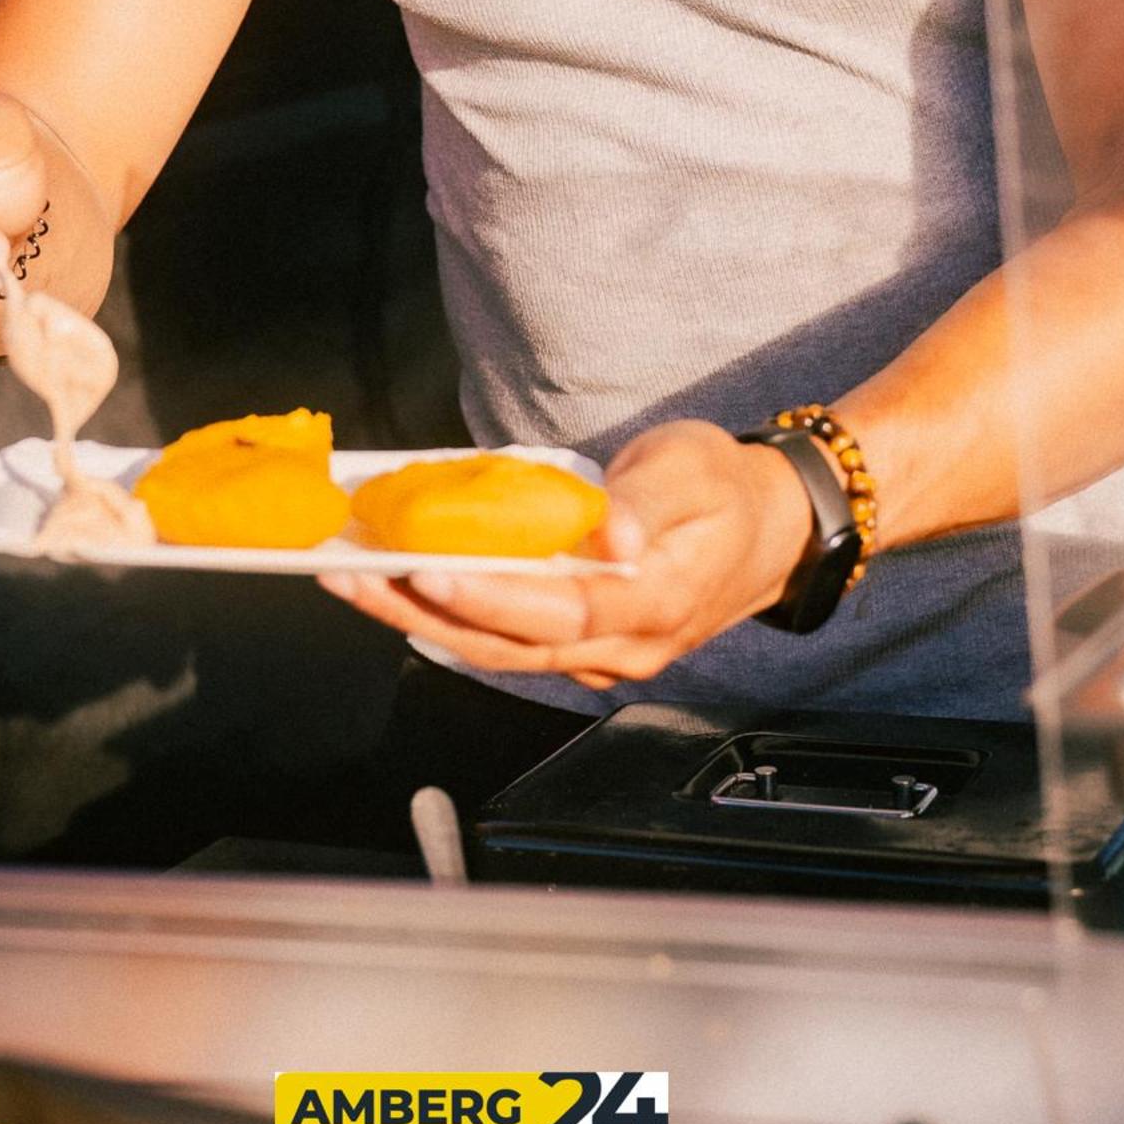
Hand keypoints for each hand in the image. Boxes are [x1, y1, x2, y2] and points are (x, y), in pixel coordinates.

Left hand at [318, 421, 812, 693]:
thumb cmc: (725, 487)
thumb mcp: (692, 467)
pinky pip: (509, 641)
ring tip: (355, 581)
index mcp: (657, 601)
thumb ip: (644, 503)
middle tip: (354, 574)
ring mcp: (603, 655)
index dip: (492, 597)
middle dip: (424, 611)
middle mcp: (626, 646)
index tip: (430, 569)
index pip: (561, 611)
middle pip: (510, 644)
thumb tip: (605, 538)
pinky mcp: (583, 645)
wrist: (770, 529)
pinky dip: (452, 617)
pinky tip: (404, 589)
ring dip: (422, 619)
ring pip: (500, 651)